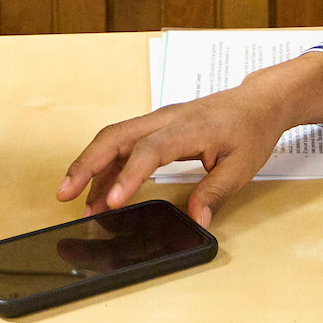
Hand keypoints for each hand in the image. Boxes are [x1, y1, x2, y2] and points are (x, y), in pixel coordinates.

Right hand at [55, 51, 322, 227]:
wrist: (257, 102)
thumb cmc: (250, 129)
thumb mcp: (241, 167)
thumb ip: (214, 193)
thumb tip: (196, 220)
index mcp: (187, 128)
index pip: (149, 151)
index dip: (127, 177)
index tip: (111, 202)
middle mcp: (165, 120)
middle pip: (115, 137)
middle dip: (86, 165)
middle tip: (65, 194)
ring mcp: (158, 121)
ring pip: (113, 139)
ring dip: (92, 167)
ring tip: (79, 202)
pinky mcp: (156, 128)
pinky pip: (124, 143)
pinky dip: (108, 166)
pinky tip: (102, 192)